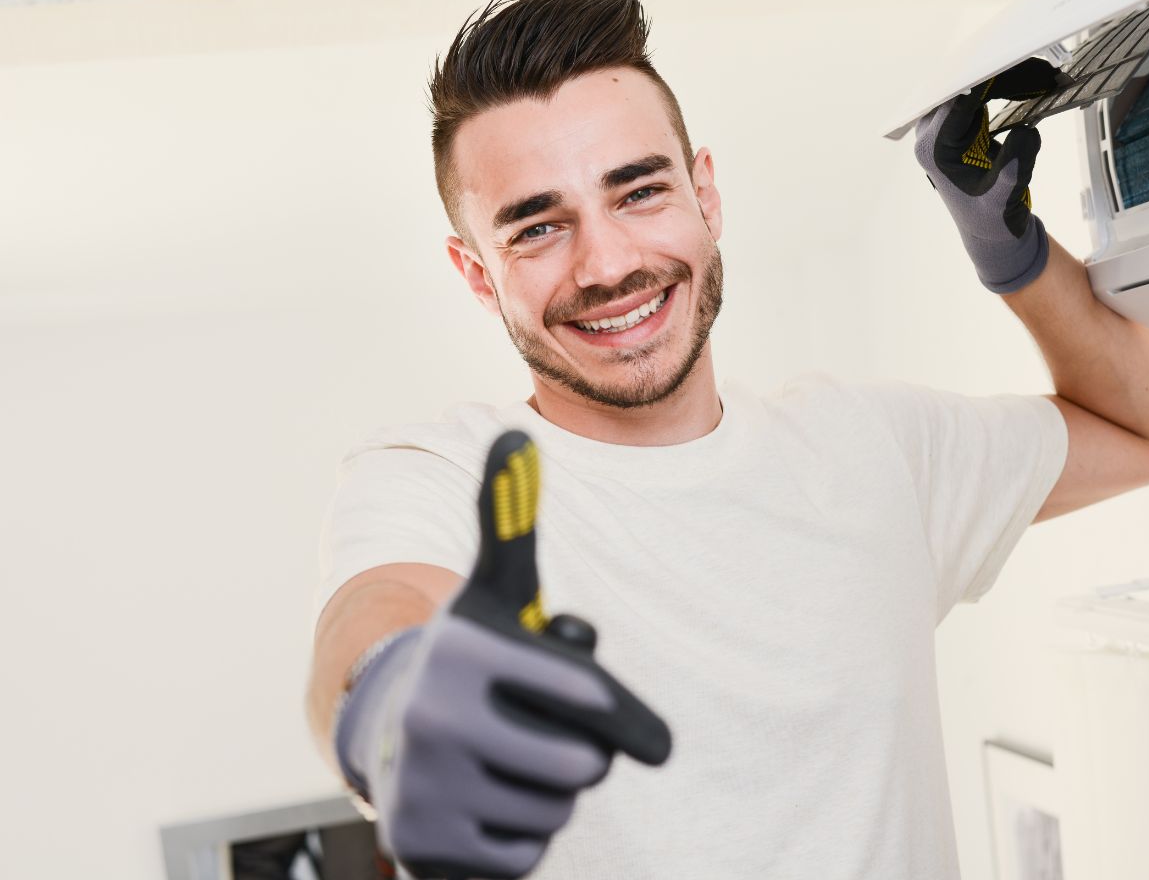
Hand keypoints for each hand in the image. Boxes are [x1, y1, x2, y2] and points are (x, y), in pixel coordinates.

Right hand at [337, 431, 671, 878]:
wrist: (387, 732)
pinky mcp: (425, 851)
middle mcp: (436, 721)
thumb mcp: (496, 590)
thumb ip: (513, 518)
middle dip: (581, 751)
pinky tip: (487, 801)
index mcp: (466, 652)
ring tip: (508, 759)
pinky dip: (521, 836)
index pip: (593, 702)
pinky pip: (526, 856)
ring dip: (549, 792)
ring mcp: (425, 792)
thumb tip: (516, 432)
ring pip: (557, 813)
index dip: (624, 718)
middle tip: (544, 731)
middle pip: (584, 764)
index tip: (640, 731)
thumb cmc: (472, 658)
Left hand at [913, 57, 1067, 293]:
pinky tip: (1037, 84)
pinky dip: (1009, 89)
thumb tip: (1026, 131)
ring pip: (977, 89)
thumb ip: (1013, 165)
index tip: (1021, 65)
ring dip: (1011, 79)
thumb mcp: (1005, 196)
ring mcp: (945, 128)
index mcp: (934, 149)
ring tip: (1048, 75)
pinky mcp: (962, 127)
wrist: (992, 234)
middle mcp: (932, 134)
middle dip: (1005, 75)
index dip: (990, 80)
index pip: (959, 102)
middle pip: (967, 89)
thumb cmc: (993, 219)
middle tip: (1045, 70)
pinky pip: (983, 96)